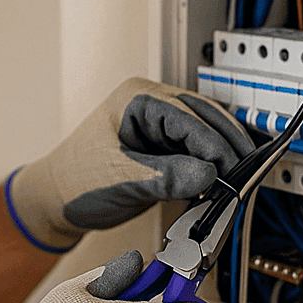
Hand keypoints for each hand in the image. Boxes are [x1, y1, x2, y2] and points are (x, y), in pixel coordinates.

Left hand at [6, 77, 253, 250]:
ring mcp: (159, 126)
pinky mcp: (165, 148)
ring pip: (206, 134)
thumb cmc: (74, 182)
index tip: (229, 170)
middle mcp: (152, 105)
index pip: (187, 115)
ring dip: (222, 156)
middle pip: (205, 117)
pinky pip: (198, 152)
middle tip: (245, 177)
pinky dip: (212, 168)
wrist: (57, 202)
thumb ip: (164, 176)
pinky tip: (221, 186)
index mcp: (137, 99)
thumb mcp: (119, 178)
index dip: (212, 144)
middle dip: (227, 146)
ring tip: (237, 183)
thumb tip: (208, 174)